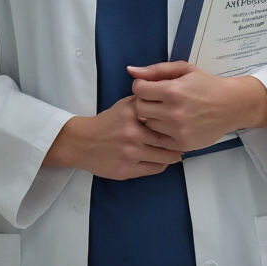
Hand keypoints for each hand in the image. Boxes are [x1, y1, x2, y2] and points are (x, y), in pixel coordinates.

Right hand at [45, 96, 181, 179]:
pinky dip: (162, 165)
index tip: (183, 121)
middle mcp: (132, 134)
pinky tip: (162, 160)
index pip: (163, 118)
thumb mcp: (123, 106)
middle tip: (184, 139)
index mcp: (132, 114)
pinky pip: (154, 169)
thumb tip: (165, 95)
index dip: (176, 121)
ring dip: (173, 155)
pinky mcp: (127, 170)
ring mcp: (130, 154)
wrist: (82, 143)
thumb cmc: (106, 123)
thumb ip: (144, 101)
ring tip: (176, 151)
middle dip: (178, 141)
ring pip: (163, 157)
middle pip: (166, 139)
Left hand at [128, 62, 266, 151]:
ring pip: (148, 124)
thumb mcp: (184, 70)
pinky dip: (162, 131)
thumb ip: (156, 69)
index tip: (150, 87)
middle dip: (146, 101)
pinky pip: (159, 138)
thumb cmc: (206, 85)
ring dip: (153, 117)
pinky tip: (171, 123)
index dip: (142, 86)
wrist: (231, 106)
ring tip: (166, 111)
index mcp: (173, 91)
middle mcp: (173, 112)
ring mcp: (177, 130)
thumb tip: (131, 71)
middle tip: (158, 100)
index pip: (138, 89)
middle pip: (140, 108)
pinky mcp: (181, 143)